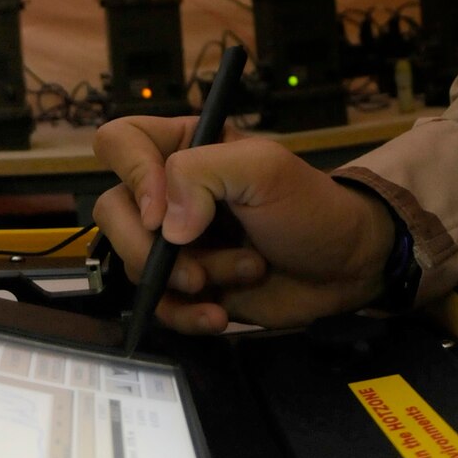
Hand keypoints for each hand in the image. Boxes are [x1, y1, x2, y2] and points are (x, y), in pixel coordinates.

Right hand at [92, 115, 396, 333]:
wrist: (345, 267)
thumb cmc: (310, 206)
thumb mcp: (265, 168)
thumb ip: (203, 173)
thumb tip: (166, 225)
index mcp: (183, 147)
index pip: (119, 142)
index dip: (131, 177)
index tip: (163, 216)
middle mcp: (169, 192)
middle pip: (112, 212)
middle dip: (151, 248)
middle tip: (197, 267)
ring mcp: (175, 242)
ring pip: (135, 263)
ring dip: (189, 279)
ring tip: (245, 271)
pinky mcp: (186, 285)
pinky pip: (157, 304)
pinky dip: (186, 315)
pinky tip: (220, 315)